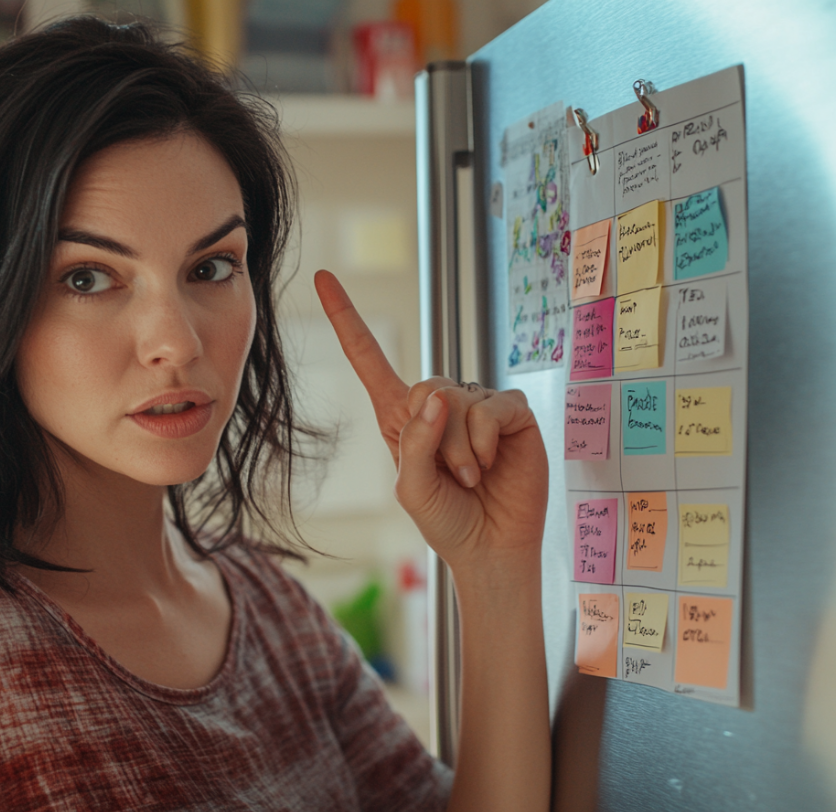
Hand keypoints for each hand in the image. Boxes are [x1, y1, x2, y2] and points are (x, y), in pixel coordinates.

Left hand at [314, 270, 548, 570]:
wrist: (491, 549)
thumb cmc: (446, 520)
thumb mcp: (411, 488)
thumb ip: (415, 442)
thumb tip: (436, 395)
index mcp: (400, 417)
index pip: (369, 359)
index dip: (347, 319)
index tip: (324, 278)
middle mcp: (439, 404)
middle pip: (425, 385)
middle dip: (436, 438)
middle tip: (453, 476)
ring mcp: (477, 406)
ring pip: (459, 399)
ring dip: (461, 448)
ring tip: (473, 476)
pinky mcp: (511, 413)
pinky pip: (493, 406)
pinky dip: (486, 439)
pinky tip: (493, 463)